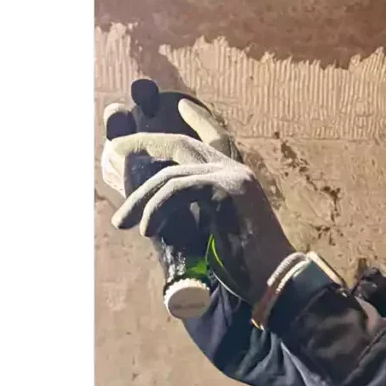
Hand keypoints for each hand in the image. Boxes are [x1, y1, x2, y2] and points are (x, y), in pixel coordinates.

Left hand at [104, 98, 294, 303]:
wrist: (273, 281)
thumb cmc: (244, 265)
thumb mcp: (210, 231)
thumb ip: (188, 213)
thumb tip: (150, 209)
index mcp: (234, 178)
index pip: (213, 136)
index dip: (197, 119)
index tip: (181, 105)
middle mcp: (235, 171)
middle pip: (179, 145)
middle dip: (141, 145)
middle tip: (112, 153)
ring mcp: (233, 178)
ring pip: (171, 174)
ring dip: (140, 198)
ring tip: (123, 223)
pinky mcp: (227, 191)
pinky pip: (179, 189)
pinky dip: (157, 208)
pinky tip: (147, 229)